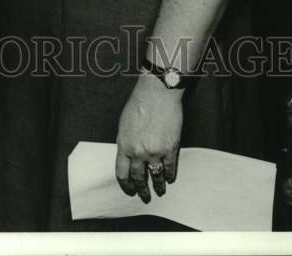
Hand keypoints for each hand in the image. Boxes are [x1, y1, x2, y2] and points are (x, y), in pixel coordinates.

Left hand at [115, 71, 182, 202]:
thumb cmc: (139, 104)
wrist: (157, 93)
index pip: (122, 173)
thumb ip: (126, 142)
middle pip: (139, 178)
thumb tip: (129, 156)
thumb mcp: (124, 124)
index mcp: (124, 146)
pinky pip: (170, 168)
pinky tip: (170, 179)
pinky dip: (170, 176)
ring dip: (158, 187)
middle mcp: (138, 152)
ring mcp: (155, 152)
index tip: (129, 190)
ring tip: (160, 192)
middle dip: (141, 190)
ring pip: (156, 176)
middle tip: (145, 197)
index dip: (125, 185)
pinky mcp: (170, 149)